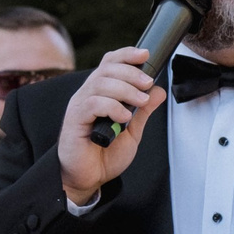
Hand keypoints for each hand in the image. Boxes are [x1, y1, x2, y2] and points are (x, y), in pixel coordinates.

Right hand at [57, 47, 164, 205]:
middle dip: (131, 72)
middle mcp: (87, 95)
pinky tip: (124, 117)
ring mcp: (79, 107)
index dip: (126, 55)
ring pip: (100, 83)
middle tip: (148, 83)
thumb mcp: (132, 132)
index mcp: (100, 94)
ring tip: (140, 101)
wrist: (88, 179)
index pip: (109, 64)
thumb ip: (143, 111)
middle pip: (106, 69)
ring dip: (125, 89)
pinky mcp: (75, 120)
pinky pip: (92, 104)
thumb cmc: (104, 156)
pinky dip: (111, 107)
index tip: (145, 54)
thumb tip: (159, 91)